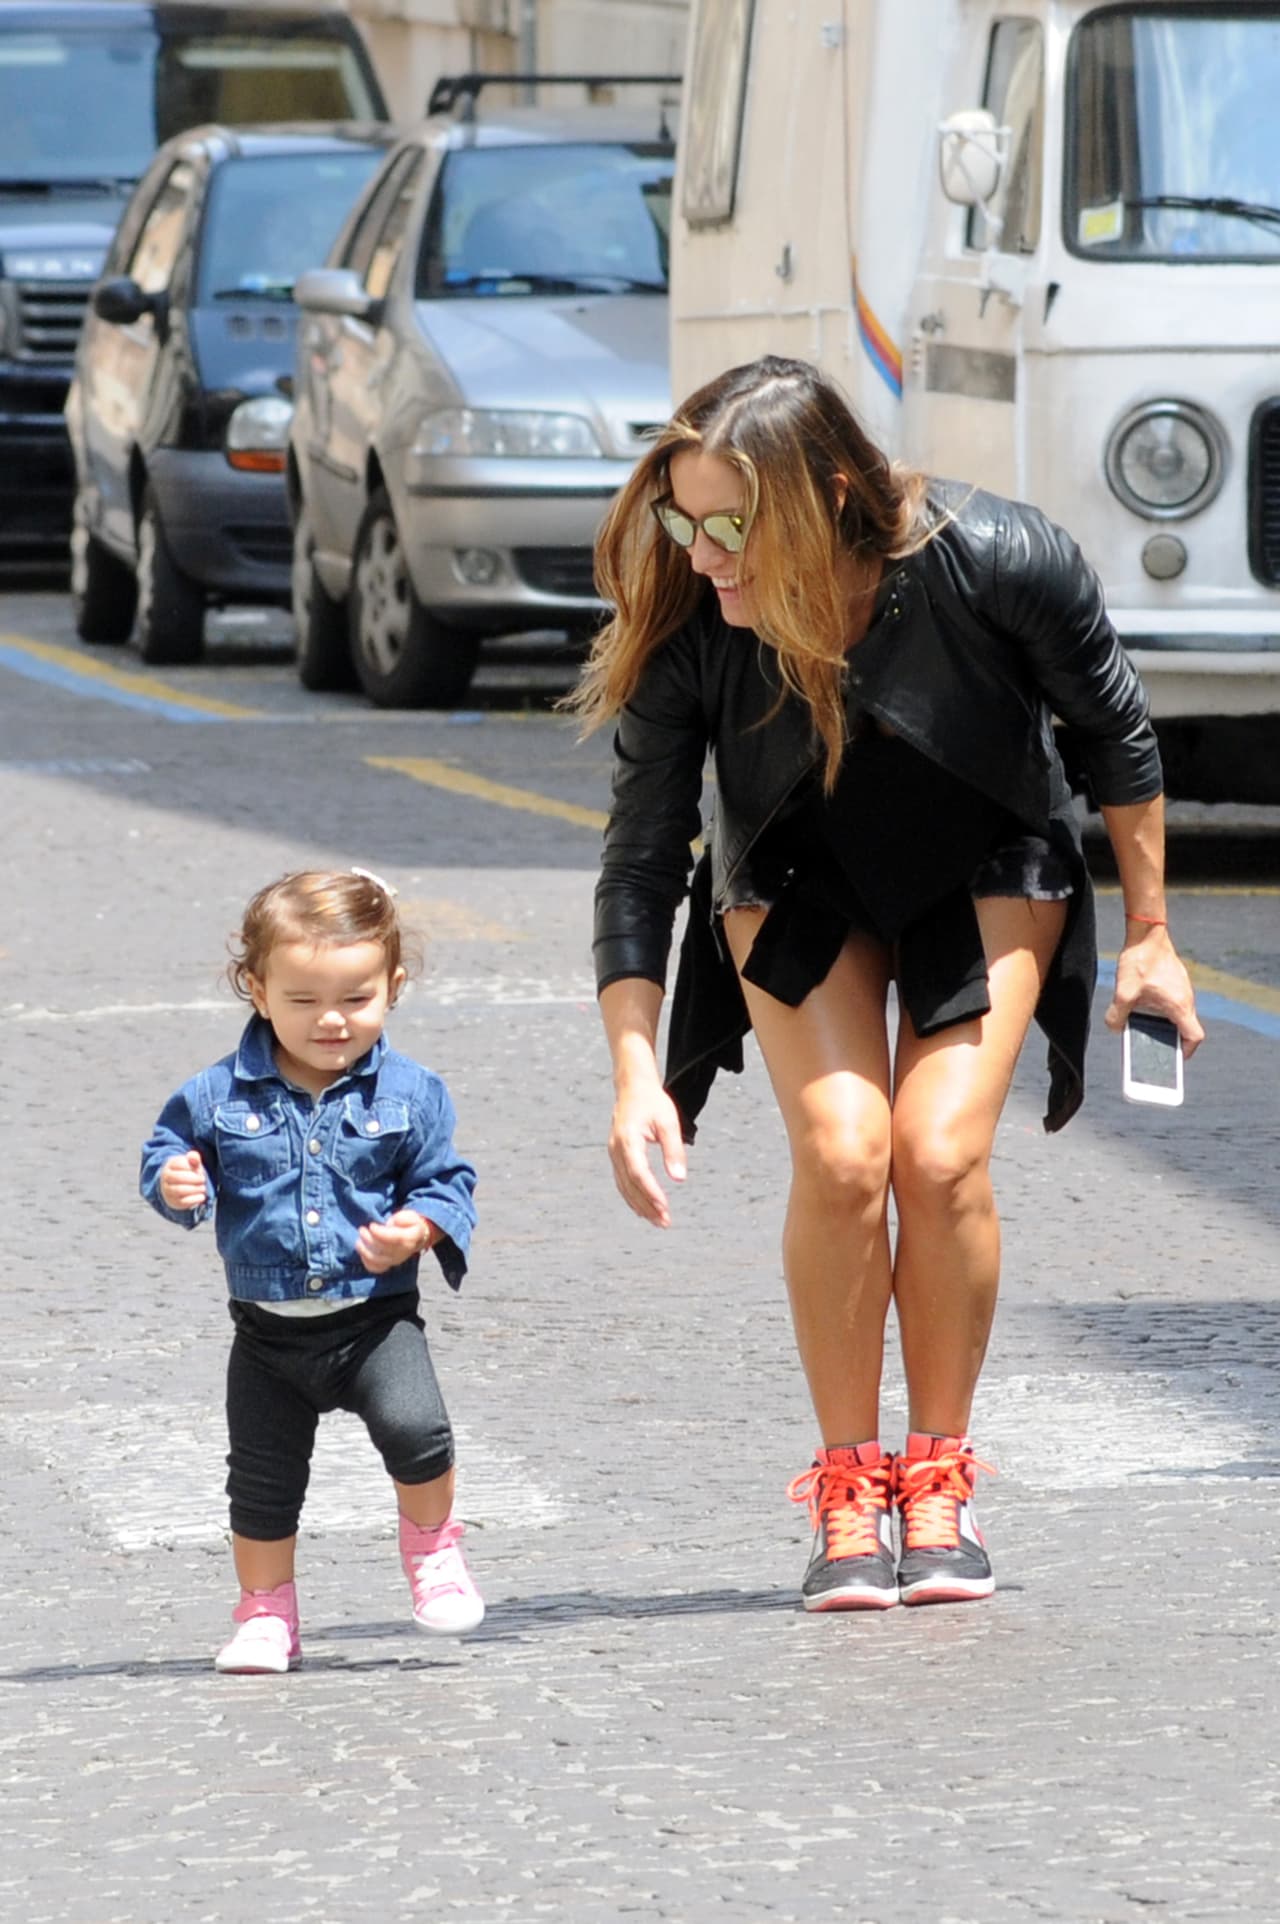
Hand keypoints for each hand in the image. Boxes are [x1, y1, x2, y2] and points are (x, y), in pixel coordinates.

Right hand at [159, 1149, 207, 1211]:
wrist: (177, 1187)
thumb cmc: (187, 1172)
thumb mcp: (191, 1163)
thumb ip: (194, 1158)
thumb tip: (193, 1156)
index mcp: (170, 1165)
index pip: (179, 1164)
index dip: (192, 1167)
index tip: (199, 1170)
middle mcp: (166, 1178)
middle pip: (179, 1177)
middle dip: (194, 1179)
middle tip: (203, 1179)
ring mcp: (168, 1190)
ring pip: (179, 1190)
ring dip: (195, 1189)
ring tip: (203, 1187)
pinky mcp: (174, 1202)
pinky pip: (183, 1202)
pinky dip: (194, 1199)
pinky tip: (202, 1196)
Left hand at [356, 1209, 433, 1273]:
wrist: (415, 1238)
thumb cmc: (409, 1225)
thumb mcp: (410, 1216)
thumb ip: (404, 1218)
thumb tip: (394, 1221)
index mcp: (410, 1239)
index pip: (395, 1239)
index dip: (381, 1233)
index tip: (372, 1225)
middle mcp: (402, 1253)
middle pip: (384, 1250)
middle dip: (369, 1240)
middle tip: (362, 1229)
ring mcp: (394, 1261)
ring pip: (377, 1260)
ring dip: (364, 1250)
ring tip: (358, 1240)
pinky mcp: (387, 1265)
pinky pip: (374, 1268)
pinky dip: (365, 1261)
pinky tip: (362, 1251)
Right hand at [608, 1077, 686, 1227]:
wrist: (632, 1088)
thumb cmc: (653, 1103)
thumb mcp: (669, 1122)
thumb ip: (674, 1150)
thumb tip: (679, 1179)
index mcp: (628, 1139)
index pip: (638, 1173)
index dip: (650, 1192)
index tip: (664, 1206)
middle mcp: (616, 1149)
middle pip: (630, 1184)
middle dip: (647, 1205)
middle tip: (664, 1222)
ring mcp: (613, 1153)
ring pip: (624, 1186)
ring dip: (640, 1205)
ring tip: (657, 1221)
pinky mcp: (616, 1155)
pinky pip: (622, 1181)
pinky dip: (632, 1197)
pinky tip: (644, 1208)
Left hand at [1104, 925, 1204, 1058]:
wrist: (1147, 933)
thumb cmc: (1140, 961)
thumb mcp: (1123, 992)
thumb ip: (1117, 1014)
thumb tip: (1115, 1028)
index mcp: (1179, 1005)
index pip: (1194, 1037)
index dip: (1187, 1050)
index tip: (1174, 1057)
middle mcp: (1186, 999)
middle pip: (1186, 1028)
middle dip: (1171, 1041)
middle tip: (1154, 1049)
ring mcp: (1182, 989)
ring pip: (1179, 1014)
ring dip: (1166, 1024)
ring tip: (1146, 1030)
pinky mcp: (1176, 981)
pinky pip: (1173, 1002)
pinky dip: (1163, 1010)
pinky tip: (1143, 1008)